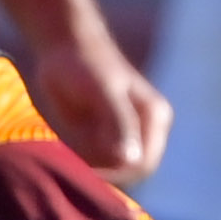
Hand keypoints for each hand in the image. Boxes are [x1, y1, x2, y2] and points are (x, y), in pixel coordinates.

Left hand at [25, 30, 174, 182]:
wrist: (65, 46)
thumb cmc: (86, 64)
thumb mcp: (103, 92)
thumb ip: (120, 123)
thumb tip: (131, 160)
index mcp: (156, 119)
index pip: (143, 164)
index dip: (117, 173)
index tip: (85, 168)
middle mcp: (146, 131)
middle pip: (128, 171)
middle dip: (102, 169)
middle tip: (71, 152)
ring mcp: (127, 135)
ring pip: (110, 169)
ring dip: (88, 162)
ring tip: (70, 133)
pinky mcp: (107, 137)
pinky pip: (96, 161)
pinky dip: (79, 156)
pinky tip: (68, 133)